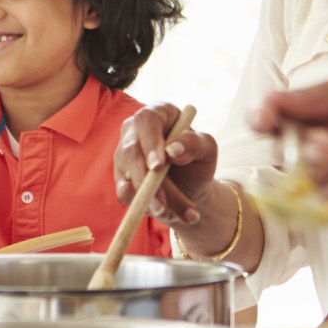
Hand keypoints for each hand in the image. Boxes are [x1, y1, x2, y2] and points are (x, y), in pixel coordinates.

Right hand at [115, 102, 220, 225]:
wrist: (192, 187)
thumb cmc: (198, 160)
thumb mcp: (207, 150)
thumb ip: (194, 144)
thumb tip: (172, 149)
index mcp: (158, 114)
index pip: (147, 120)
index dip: (150, 141)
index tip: (158, 165)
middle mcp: (135, 131)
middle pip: (130, 150)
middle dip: (145, 178)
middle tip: (160, 201)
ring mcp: (124, 154)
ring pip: (128, 176)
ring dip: (149, 198)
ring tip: (175, 213)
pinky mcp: (121, 177)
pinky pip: (124, 192)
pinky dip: (144, 206)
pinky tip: (163, 213)